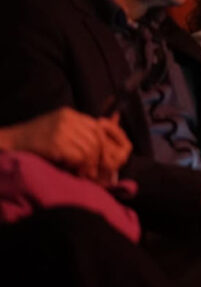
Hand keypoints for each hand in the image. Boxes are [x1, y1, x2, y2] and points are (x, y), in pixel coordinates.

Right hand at [0, 107, 131, 184]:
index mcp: (70, 114)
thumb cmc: (34, 138)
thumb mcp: (57, 127)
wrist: (11, 141)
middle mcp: (68, 119)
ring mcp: (61, 130)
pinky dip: (80, 166)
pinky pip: (78, 156)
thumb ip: (76, 131)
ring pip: (89, 148)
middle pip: (95, 138)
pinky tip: (76, 171)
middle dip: (98, 156)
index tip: (101, 157)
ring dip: (89, 164)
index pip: (97, 127)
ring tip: (85, 173)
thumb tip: (99, 146)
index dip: (102, 144)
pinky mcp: (55, 143)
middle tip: (94, 169)